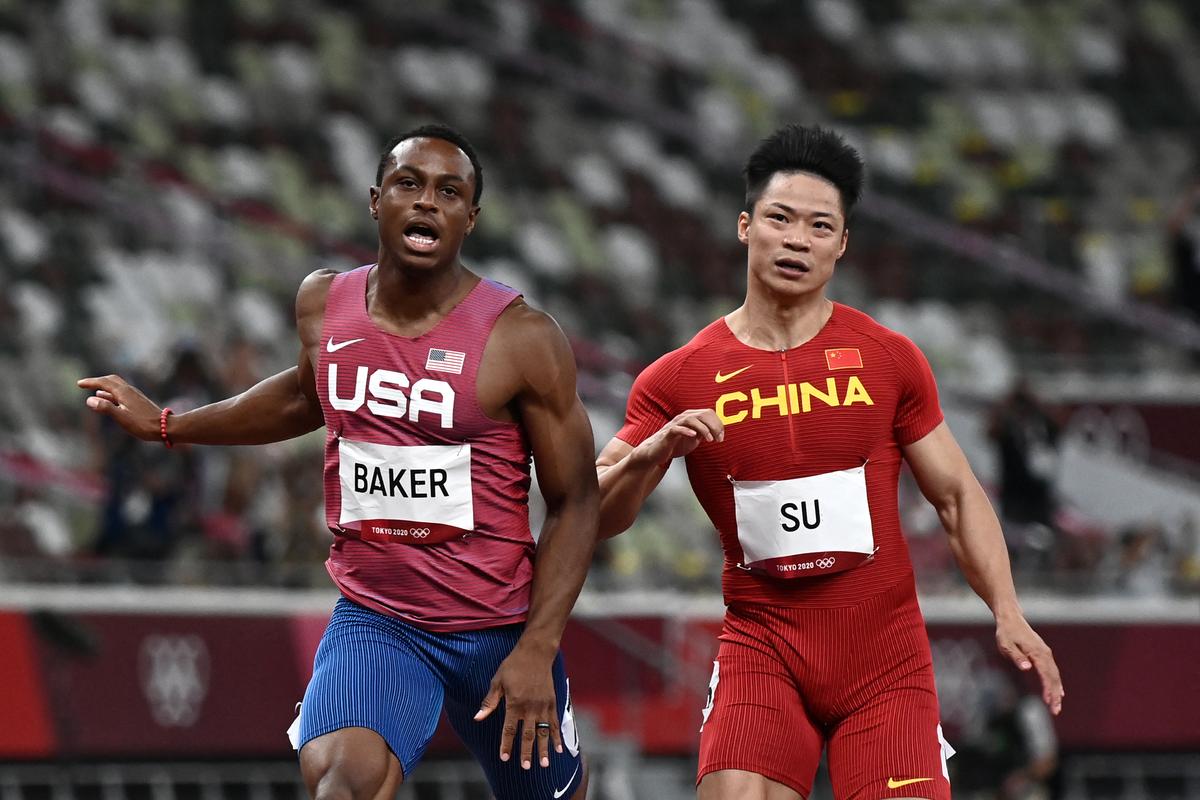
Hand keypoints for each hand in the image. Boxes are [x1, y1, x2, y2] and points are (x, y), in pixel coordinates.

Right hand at [77, 374, 161, 440]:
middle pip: (111, 380)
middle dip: (98, 381)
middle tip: (85, 384)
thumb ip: (106, 408)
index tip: (79, 384)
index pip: (104, 382)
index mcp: (124, 392)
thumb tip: (90, 399)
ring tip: (95, 390)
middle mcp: (129, 391)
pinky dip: (112, 393)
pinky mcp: (138, 401)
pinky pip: (121, 393)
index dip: (91, 382)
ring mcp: (135, 395)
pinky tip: (109, 399)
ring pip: (117, 386)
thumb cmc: (143, 424)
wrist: (165, 427)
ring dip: (105, 386)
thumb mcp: (122, 418)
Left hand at [473, 640, 561, 768]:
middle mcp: (530, 707)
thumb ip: (489, 702)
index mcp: (515, 703)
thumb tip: (477, 718)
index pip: (509, 729)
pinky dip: (556, 736)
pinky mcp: (552, 702)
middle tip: (525, 767)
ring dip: (544, 749)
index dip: (506, 744)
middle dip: (526, 752)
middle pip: (528, 735)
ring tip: (544, 764)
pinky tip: (559, 749)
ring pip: (543, 732)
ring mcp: (543, 705)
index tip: (504, 758)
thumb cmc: (513, 665)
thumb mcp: (497, 681)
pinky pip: (555, 723)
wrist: (536, 652)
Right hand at [631, 408, 722, 466]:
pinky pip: (677, 428)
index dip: (718, 424)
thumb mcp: (694, 438)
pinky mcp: (668, 433)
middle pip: (702, 414)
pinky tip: (694, 436)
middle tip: (718, 439)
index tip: (721, 437)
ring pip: (691, 419)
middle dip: (714, 426)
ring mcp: (675, 424)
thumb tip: (719, 432)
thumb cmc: (675, 444)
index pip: (708, 413)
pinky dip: (686, 431)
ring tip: (709, 439)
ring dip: (703, 429)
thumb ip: (705, 432)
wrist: (657, 452)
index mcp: (691, 416)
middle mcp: (683, 417)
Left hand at [995, 614, 1063, 714]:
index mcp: (1036, 652)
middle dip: (1055, 695)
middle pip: (1053, 677)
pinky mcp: (1043, 653)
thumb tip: (1027, 668)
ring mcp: (1045, 653)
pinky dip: (1055, 682)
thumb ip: (1016, 657)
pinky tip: (1057, 692)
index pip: (1046, 675)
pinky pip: (1052, 670)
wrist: (1011, 618)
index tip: (1050, 703)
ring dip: (1056, 690)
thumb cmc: (1006, 632)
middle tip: (1056, 711)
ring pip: (1054, 674)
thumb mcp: (1005, 645)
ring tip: (1056, 706)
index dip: (1049, 690)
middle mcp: (1044, 653)